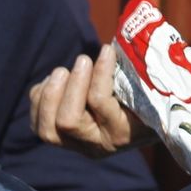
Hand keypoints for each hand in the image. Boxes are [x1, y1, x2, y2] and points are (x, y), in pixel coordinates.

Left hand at [29, 46, 153, 157]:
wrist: (144, 120)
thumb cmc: (152, 93)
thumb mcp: (151, 85)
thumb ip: (139, 70)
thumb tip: (114, 45)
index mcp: (124, 132)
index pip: (100, 103)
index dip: (100, 72)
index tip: (106, 50)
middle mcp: (97, 146)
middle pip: (67, 122)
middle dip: (71, 85)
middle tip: (82, 60)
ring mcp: (75, 146)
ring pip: (47, 129)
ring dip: (50, 94)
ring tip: (62, 70)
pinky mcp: (59, 139)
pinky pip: (37, 124)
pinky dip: (40, 99)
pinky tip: (53, 81)